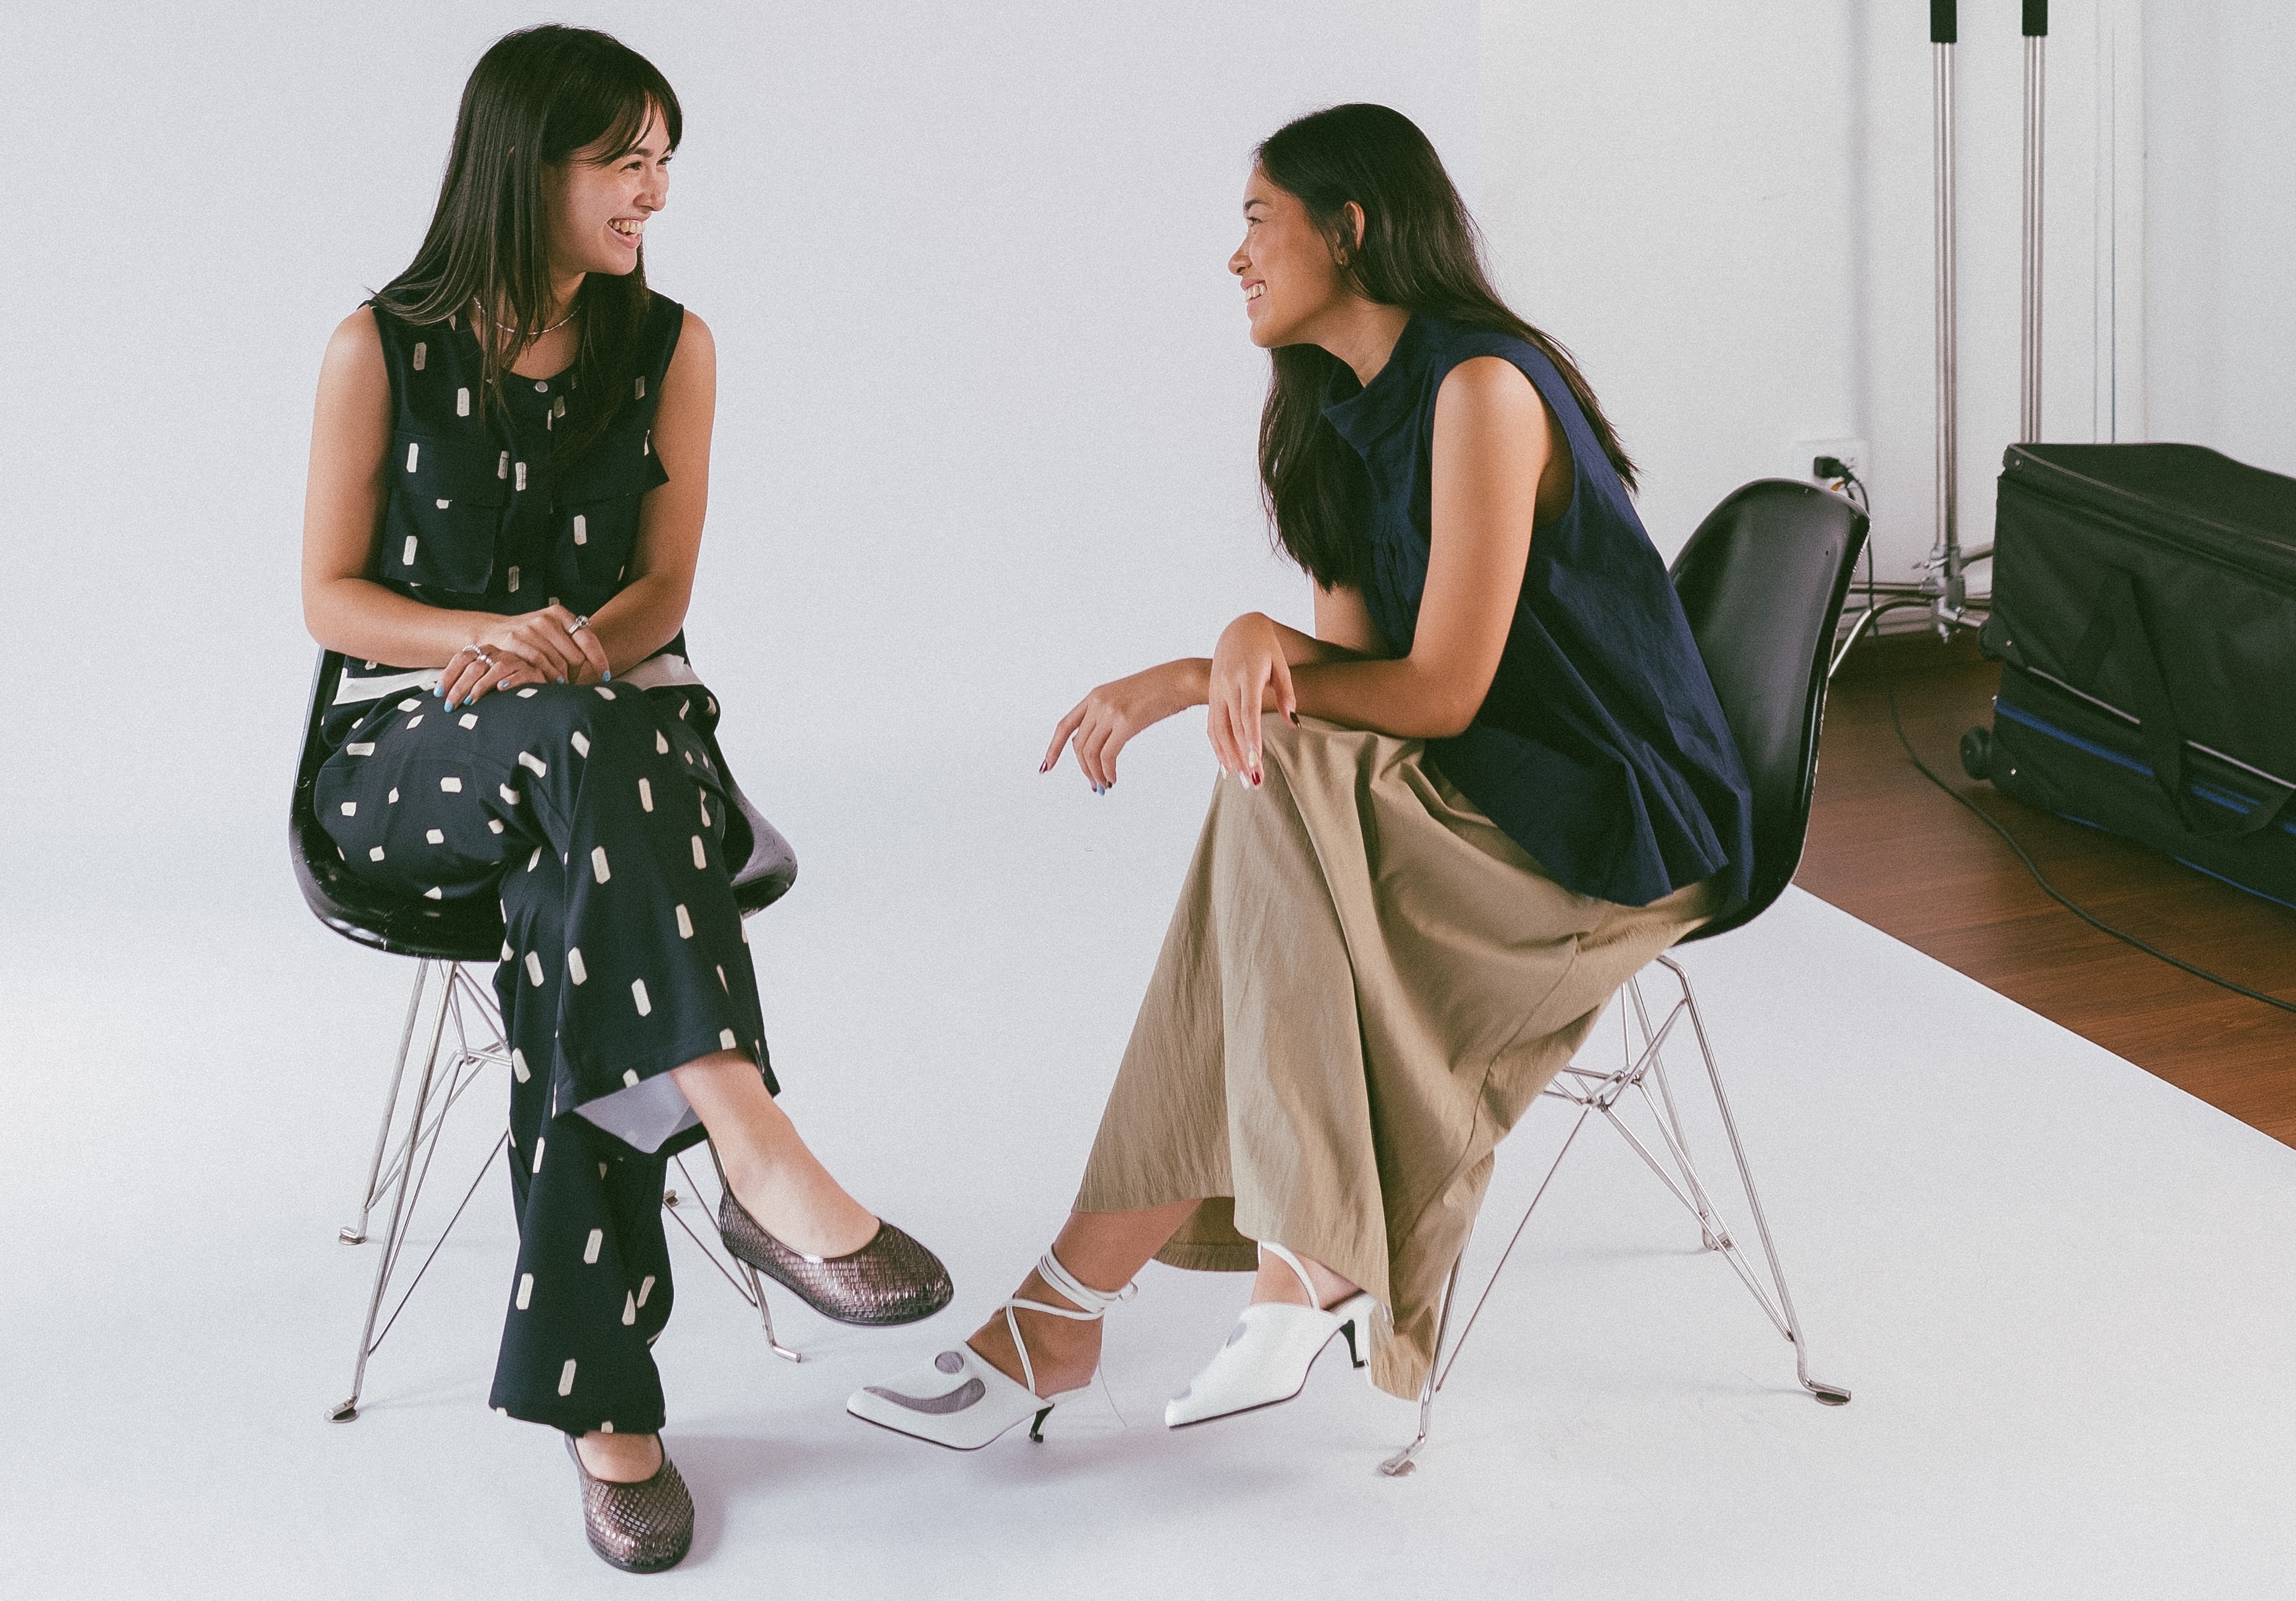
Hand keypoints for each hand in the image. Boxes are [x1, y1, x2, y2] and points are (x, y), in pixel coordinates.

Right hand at [438, 605, 612, 704]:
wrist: (490, 632)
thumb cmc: (529, 639)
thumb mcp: (552, 634)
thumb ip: (572, 645)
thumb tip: (600, 672)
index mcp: (560, 614)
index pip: (588, 639)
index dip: (599, 660)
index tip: (605, 676)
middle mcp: (546, 619)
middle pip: (575, 656)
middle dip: (575, 673)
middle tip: (568, 681)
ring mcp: (530, 629)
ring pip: (559, 664)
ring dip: (560, 679)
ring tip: (556, 685)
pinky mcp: (515, 640)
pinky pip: (539, 666)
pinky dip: (545, 678)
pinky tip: (545, 683)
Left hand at [1043, 660, 1203, 791]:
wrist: (1181, 680)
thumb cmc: (1160, 691)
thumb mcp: (1125, 698)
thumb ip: (1109, 715)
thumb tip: (1103, 742)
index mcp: (1095, 696)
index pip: (1065, 725)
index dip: (1053, 748)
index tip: (1046, 766)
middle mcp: (1098, 702)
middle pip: (1077, 744)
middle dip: (1084, 769)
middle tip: (1095, 785)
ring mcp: (1110, 712)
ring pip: (1090, 752)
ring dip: (1095, 774)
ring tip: (1105, 785)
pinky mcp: (1126, 722)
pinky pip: (1107, 755)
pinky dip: (1107, 771)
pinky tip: (1113, 778)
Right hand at [1207, 612, 1296, 783]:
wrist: (1237, 629)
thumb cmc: (1265, 647)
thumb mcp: (1281, 663)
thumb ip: (1286, 692)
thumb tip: (1293, 722)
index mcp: (1246, 675)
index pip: (1248, 712)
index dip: (1250, 737)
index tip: (1255, 759)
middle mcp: (1227, 684)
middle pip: (1233, 726)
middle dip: (1243, 755)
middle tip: (1254, 780)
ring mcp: (1216, 691)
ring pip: (1218, 729)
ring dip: (1228, 756)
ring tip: (1240, 778)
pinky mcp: (1211, 695)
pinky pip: (1212, 725)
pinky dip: (1217, 746)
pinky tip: (1226, 764)